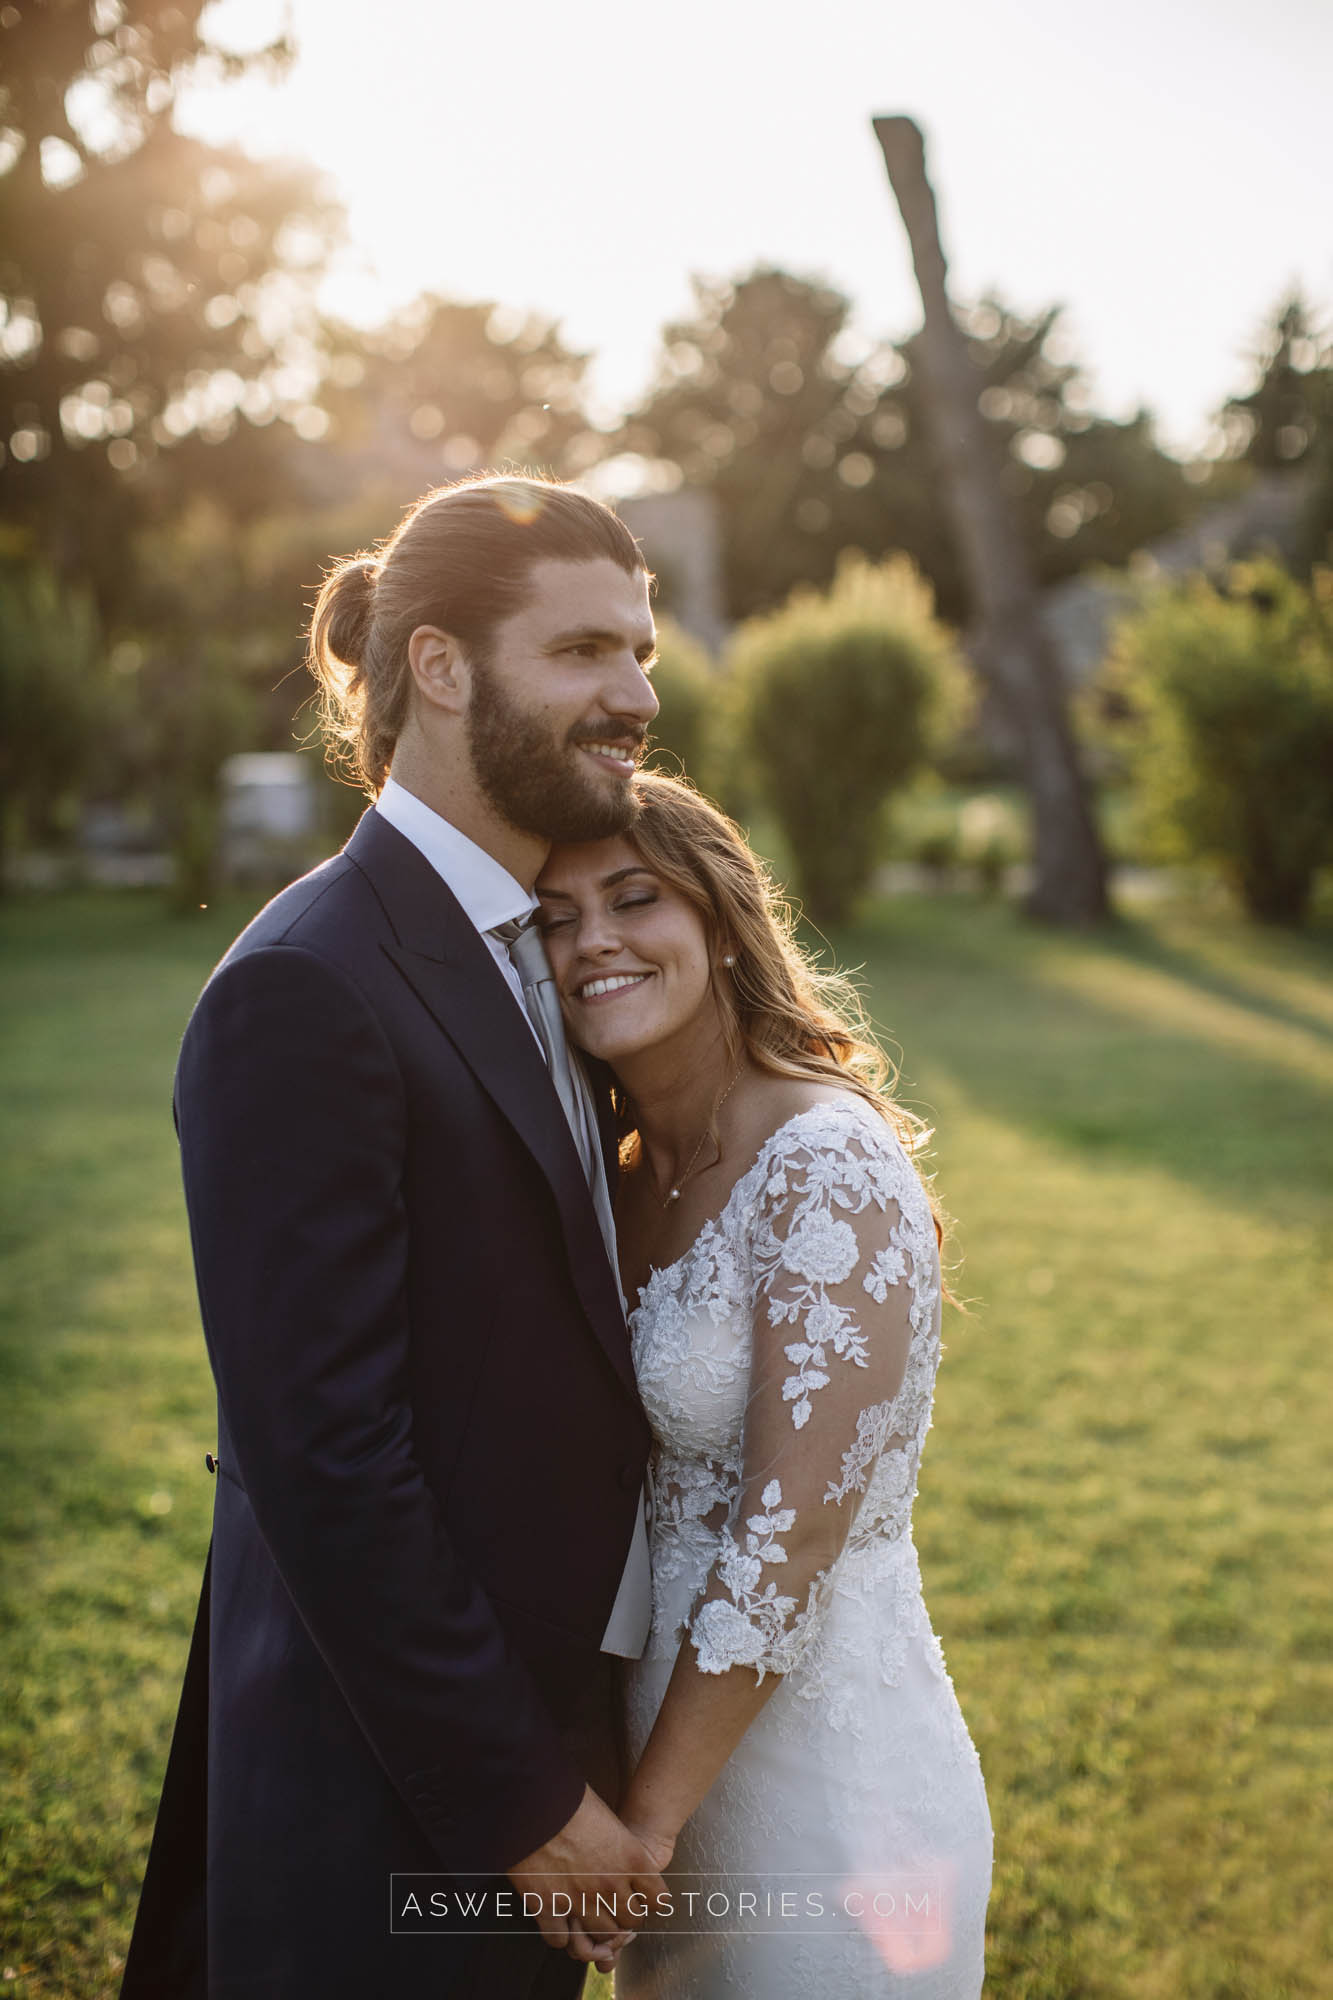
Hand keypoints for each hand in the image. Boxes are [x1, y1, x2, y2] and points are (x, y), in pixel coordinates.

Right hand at [508, 1785, 665, 1955]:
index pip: (657, 1899)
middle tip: (615, 1907)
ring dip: (598, 1929)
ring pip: (602, 1936)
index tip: (642, 1896)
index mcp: (631, 1859)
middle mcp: (610, 1884)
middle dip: (625, 1916)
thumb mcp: (608, 1817)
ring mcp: (580, 1899)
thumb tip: (620, 1852)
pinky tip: (561, 1921)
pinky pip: (561, 1940)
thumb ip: (621, 1844)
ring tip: (591, 1916)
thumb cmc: (570, 1800)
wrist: (534, 1800)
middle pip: (631, 1921)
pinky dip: (561, 1935)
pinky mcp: (548, 1907)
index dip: (649, 1898)